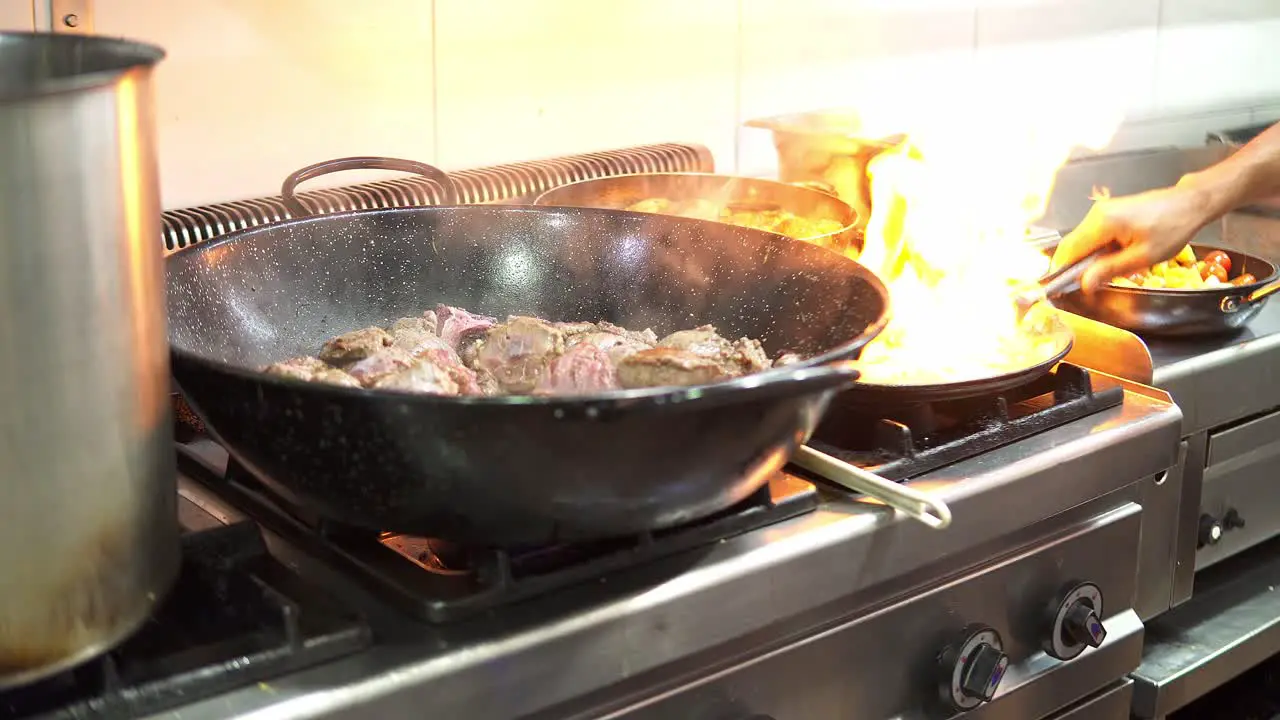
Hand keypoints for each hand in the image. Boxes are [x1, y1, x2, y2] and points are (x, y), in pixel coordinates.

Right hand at [1051, 184, 1213, 292]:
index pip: (1069, 251)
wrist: (1189, 204)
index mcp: (1102, 223)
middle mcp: (1096, 214)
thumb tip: (1083, 284)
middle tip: (1089, 285)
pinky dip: (1096, 250)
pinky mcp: (1107, 212)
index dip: (1063, 272)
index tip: (1062, 290)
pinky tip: (1114, 257)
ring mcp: (1100, 211)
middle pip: (1071, 246)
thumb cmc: (1172, 229)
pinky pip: (1092, 236)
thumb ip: (1109, 270)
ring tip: (1109, 271)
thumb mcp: (1143, 257)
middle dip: (1075, 267)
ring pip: (1081, 242)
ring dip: (1088, 259)